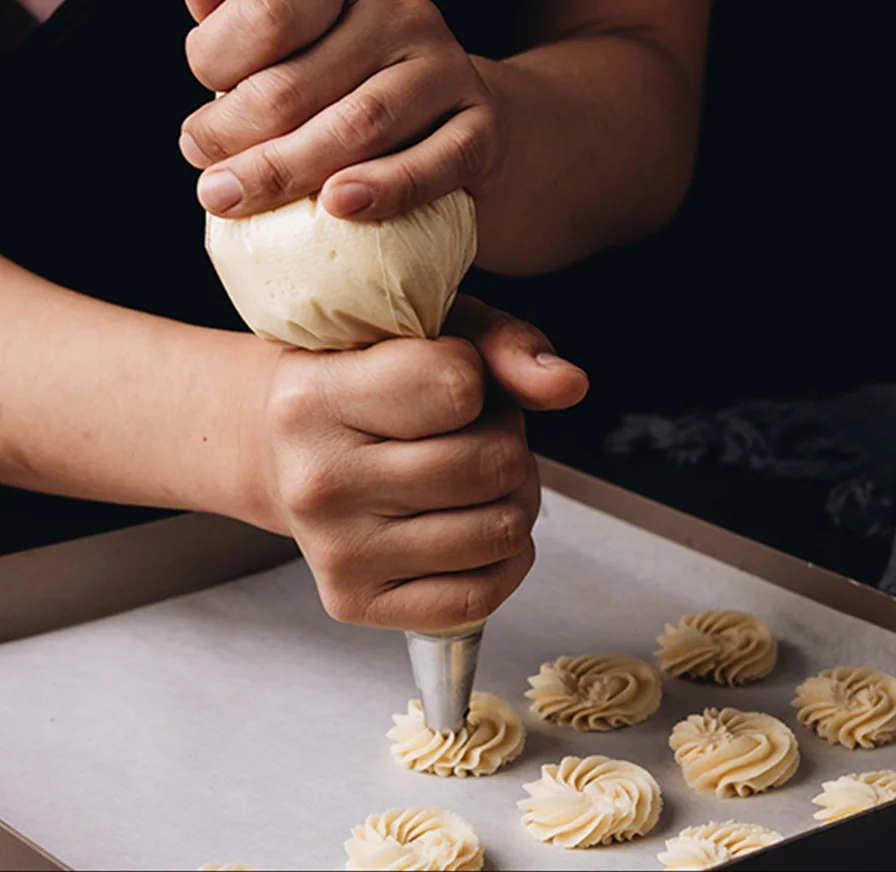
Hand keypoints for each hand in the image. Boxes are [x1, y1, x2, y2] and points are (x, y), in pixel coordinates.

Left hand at [178, 0, 502, 221]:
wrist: (452, 117)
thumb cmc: (353, 80)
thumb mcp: (291, 34)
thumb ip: (238, 8)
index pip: (265, 12)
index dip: (214, 69)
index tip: (198, 125)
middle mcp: (400, 11)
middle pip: (300, 84)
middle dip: (236, 140)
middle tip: (210, 183)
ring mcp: (446, 70)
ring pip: (360, 125)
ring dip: (290, 171)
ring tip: (239, 200)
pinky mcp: (480, 129)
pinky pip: (435, 164)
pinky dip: (387, 188)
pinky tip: (341, 206)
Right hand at [245, 299, 586, 629]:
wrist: (285, 451)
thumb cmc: (363, 384)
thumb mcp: (427, 334)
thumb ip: (503, 345)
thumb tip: (567, 384)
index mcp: (316, 396)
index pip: (458, 386)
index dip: (478, 378)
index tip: (449, 379)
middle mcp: (317, 480)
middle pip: (493, 465)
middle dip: (506, 441)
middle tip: (472, 432)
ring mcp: (335, 550)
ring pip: (500, 532)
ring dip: (512, 499)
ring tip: (474, 477)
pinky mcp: (354, 602)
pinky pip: (478, 598)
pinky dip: (501, 561)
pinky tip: (473, 526)